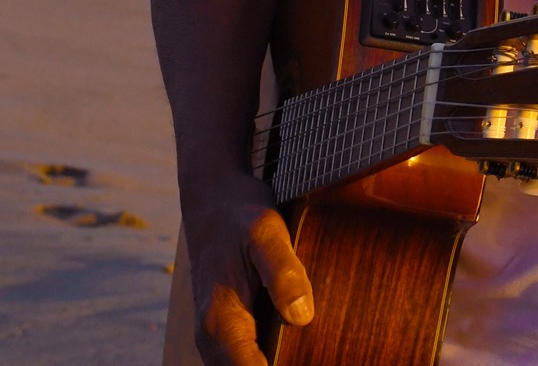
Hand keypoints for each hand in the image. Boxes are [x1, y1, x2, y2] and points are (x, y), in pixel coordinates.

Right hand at [184, 173, 313, 365]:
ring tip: (308, 352)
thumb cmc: (240, 212)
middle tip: (317, 356)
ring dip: (271, 362)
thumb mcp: (266, 231)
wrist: (213, 197)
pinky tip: (291, 348)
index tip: (312, 362)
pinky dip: (261, 358)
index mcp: (221, 320)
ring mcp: (215, 335)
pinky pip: (242, 357)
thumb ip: (283, 272)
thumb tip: (302, 317)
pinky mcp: (225, 328)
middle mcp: (211, 336)